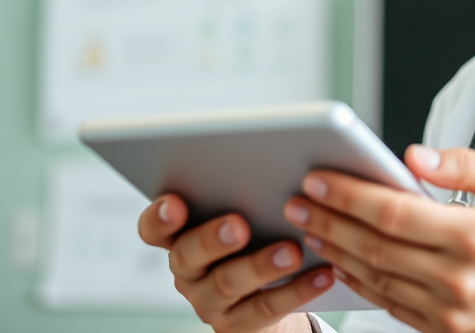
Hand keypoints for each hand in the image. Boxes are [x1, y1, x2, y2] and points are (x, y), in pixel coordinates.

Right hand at [138, 194, 331, 332]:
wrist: (269, 293)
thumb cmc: (257, 236)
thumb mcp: (246, 211)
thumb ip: (244, 190)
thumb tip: (278, 159)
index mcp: (180, 235)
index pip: (153, 227)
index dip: (159, 217)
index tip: (175, 202)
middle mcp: (187, 270)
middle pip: (187, 255)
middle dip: (212, 239)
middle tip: (239, 225)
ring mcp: (208, 300)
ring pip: (228, 284)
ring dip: (260, 266)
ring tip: (292, 251)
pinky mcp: (237, 325)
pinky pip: (265, 308)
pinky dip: (296, 290)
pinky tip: (322, 273)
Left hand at [282, 146, 474, 332]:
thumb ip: (466, 165)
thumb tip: (414, 154)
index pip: (393, 213)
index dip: (349, 195)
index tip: (318, 179)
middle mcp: (459, 279)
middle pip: (373, 247)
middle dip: (328, 221)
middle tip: (296, 202)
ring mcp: (452, 313)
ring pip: (375, 280)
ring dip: (335, 253)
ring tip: (309, 229)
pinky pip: (391, 307)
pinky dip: (359, 285)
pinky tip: (341, 264)